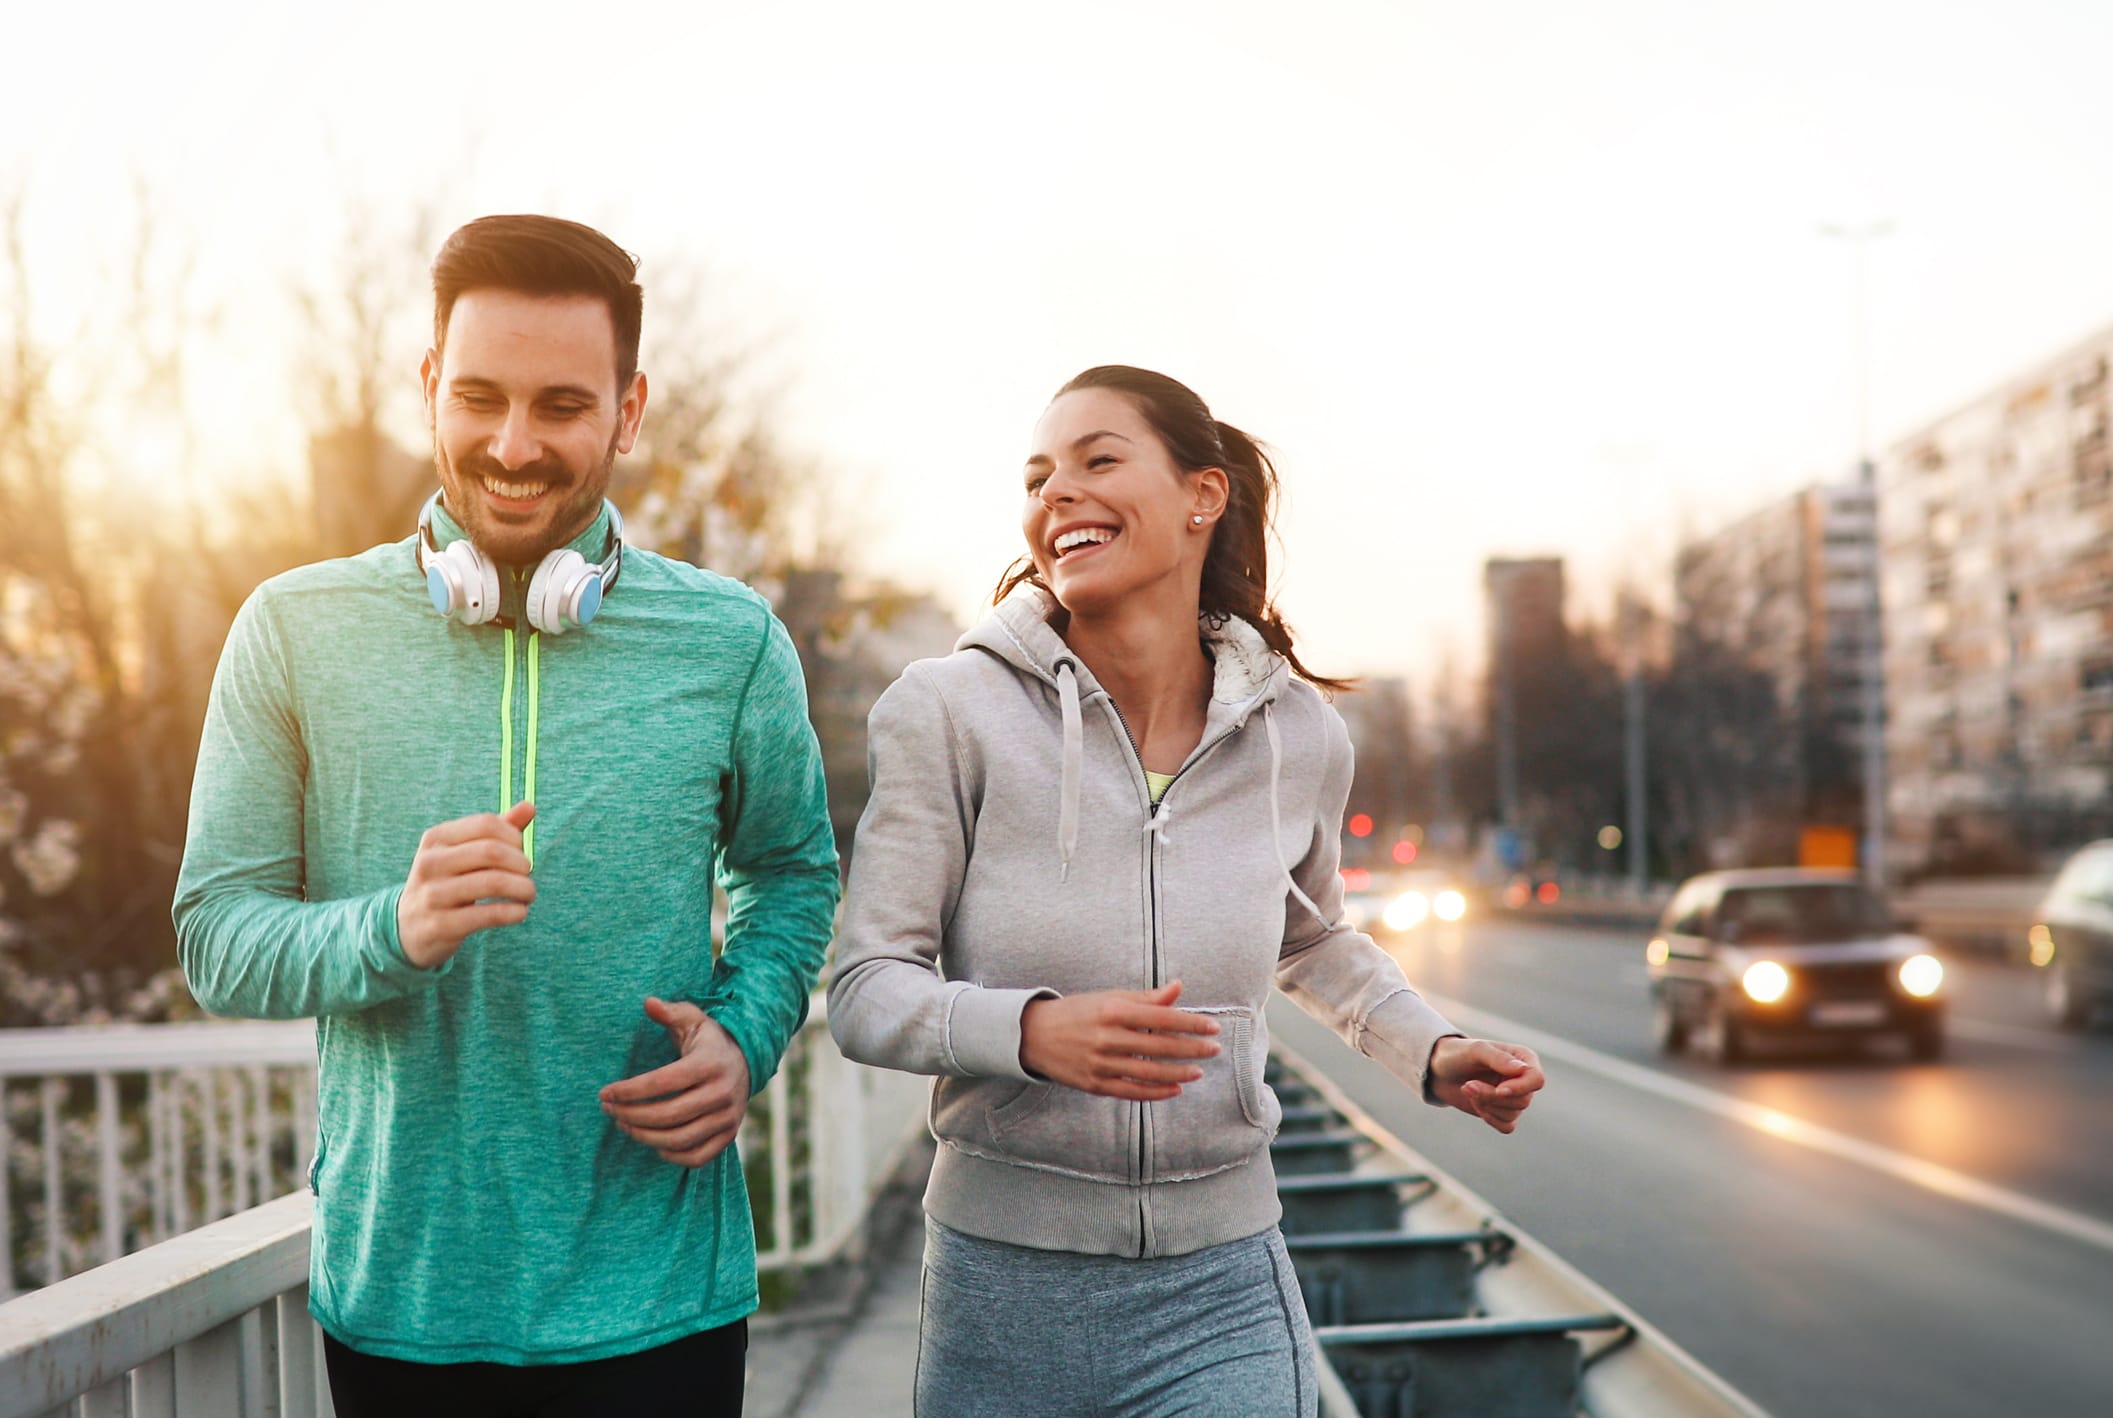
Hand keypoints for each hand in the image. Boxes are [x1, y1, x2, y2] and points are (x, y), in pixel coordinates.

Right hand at [396, 801, 536, 968]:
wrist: (408, 927)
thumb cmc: (447, 881)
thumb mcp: (463, 852)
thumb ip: (497, 830)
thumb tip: (529, 806)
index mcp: (436, 838)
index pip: (486, 824)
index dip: (514, 836)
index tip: (521, 851)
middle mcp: (430, 863)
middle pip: (492, 851)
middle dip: (521, 863)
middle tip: (527, 875)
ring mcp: (432, 895)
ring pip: (493, 883)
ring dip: (523, 888)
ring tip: (528, 894)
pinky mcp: (440, 925)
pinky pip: (488, 915)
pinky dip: (513, 912)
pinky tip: (520, 912)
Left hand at [600, 997, 751, 1167]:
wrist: (747, 1061)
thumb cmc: (709, 1040)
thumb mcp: (693, 1020)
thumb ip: (670, 1012)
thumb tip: (648, 1003)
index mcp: (710, 1063)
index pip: (662, 1083)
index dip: (629, 1091)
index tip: (604, 1093)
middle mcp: (722, 1092)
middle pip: (668, 1115)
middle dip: (631, 1115)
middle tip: (609, 1111)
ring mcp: (728, 1117)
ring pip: (679, 1139)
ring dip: (645, 1136)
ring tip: (624, 1125)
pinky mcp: (729, 1135)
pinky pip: (697, 1157)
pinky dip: (672, 1156)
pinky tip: (654, 1144)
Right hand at [1018, 981, 1221, 1101]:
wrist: (1033, 1035)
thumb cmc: (1077, 1012)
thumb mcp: (1109, 997)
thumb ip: (1146, 998)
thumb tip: (1178, 988)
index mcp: (1113, 1010)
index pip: (1162, 1017)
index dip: (1191, 1023)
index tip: (1213, 1026)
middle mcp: (1108, 1037)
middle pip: (1160, 1046)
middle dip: (1192, 1048)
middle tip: (1214, 1049)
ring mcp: (1101, 1064)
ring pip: (1150, 1072)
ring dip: (1179, 1072)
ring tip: (1198, 1070)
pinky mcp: (1095, 1084)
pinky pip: (1132, 1091)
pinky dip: (1156, 1091)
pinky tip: (1175, 1088)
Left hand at [1428, 1037, 1544, 1133]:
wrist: (1439, 1071)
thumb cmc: (1458, 1054)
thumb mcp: (1476, 1050)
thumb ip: (1498, 1059)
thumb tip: (1524, 1070)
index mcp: (1523, 1058)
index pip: (1537, 1079)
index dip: (1520, 1088)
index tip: (1499, 1089)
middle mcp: (1523, 1079)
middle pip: (1523, 1100)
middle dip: (1492, 1096)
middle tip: (1468, 1086)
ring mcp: (1514, 1097)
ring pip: (1513, 1114)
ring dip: (1486, 1105)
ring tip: (1468, 1089)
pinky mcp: (1504, 1113)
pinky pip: (1507, 1126)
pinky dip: (1489, 1118)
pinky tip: (1476, 1103)